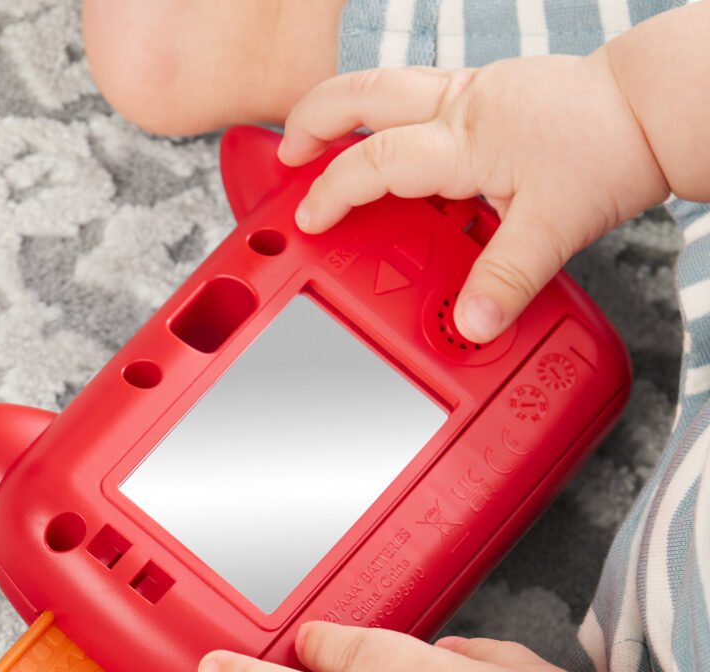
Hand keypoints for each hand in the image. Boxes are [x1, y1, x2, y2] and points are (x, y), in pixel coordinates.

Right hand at [278, 55, 667, 340]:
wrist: (648, 108)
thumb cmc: (606, 150)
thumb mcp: (554, 227)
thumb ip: (506, 277)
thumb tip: (471, 324)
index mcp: (464, 138)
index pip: (376, 162)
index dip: (332, 190)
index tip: (306, 220)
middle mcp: (460, 106)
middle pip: (362, 93)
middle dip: (312, 120)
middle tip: (284, 152)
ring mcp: (473, 93)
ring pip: (388, 85)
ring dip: (344, 109)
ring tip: (319, 139)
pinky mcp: (489, 95)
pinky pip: (421, 96)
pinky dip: (388, 117)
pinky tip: (393, 145)